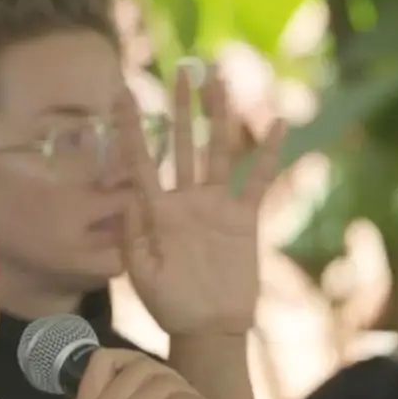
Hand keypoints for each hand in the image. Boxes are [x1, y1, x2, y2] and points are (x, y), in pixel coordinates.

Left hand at [116, 61, 286, 336]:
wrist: (208, 329)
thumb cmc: (169, 305)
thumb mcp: (141, 272)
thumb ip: (134, 234)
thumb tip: (133, 196)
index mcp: (156, 211)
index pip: (141, 160)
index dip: (132, 128)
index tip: (121, 93)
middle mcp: (186, 200)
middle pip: (184, 144)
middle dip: (183, 108)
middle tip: (183, 70)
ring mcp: (216, 206)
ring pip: (218, 151)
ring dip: (220, 116)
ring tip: (220, 80)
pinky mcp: (243, 218)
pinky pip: (256, 180)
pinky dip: (267, 154)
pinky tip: (276, 124)